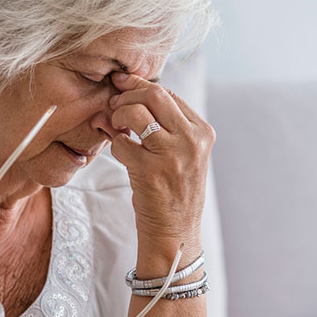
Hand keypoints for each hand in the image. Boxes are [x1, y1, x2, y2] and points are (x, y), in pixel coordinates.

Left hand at [107, 72, 213, 256]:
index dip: (142, 86)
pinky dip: (115, 144)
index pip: (170, 95)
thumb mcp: (184, 154)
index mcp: (202, 132)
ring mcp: (171, 155)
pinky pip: (121, 143)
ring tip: (115, 126)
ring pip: (136, 112)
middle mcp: (191, 140)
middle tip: (114, 103)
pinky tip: (120, 153)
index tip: (124, 85)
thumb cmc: (174, 190)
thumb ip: (165, 125)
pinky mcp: (150, 171)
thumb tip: (127, 93)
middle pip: (155, 95)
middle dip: (128, 94)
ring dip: (118, 115)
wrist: (175, 231)